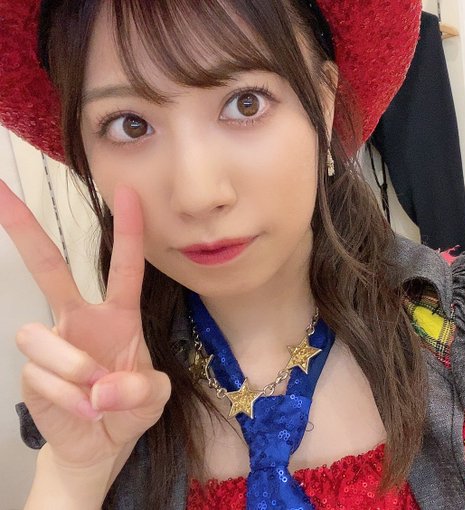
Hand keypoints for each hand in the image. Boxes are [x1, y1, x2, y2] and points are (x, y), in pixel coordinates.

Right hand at [0, 181, 169, 474]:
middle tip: (0, 191)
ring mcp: (52, 343)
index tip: (129, 194)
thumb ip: (142, 389)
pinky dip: (69, 397)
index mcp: (118, 315)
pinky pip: (41, 375)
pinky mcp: (31, 373)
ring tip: (98, 396)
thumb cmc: (131, 409)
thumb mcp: (154, 398)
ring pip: (39, 334)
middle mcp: (79, 320)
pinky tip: (85, 410)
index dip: (128, 232)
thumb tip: (104, 384)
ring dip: (73, 367)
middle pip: (49, 267)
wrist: (102, 444)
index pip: (123, 267)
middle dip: (25, 230)